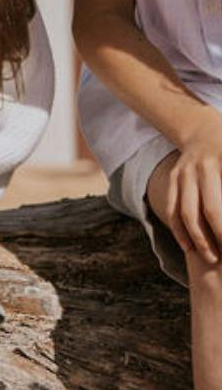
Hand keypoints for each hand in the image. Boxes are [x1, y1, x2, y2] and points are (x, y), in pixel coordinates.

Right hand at [150, 110, 221, 262]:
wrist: (204, 130)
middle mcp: (203, 168)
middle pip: (210, 210)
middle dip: (221, 238)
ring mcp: (184, 172)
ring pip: (187, 212)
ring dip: (199, 239)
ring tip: (212, 259)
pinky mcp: (173, 178)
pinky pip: (173, 208)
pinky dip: (180, 230)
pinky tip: (190, 248)